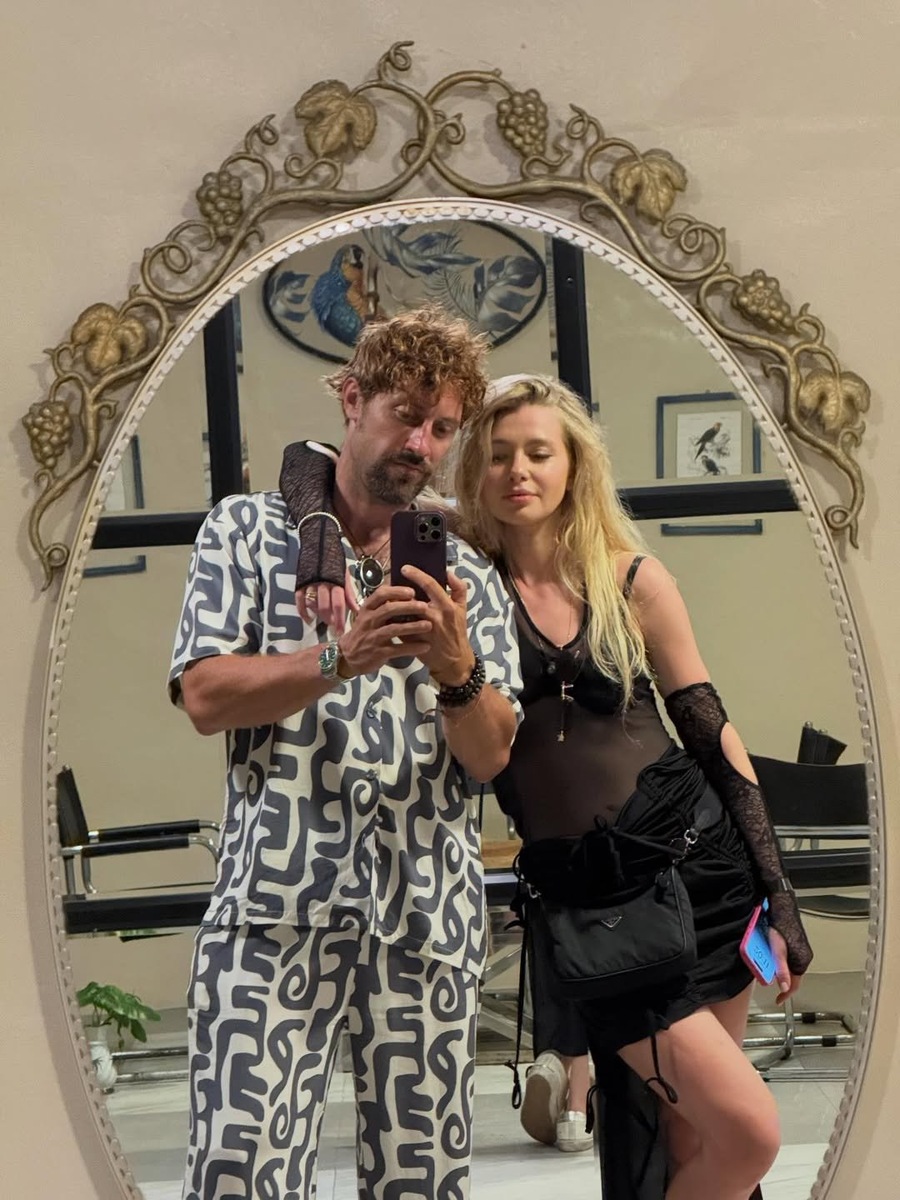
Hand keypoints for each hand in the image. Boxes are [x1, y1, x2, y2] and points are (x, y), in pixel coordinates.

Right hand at [296, 565, 359, 632]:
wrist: (319, 544)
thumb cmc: (335, 561)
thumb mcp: (345, 575)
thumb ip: (349, 593)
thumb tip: (356, 610)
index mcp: (336, 582)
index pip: (339, 604)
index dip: (340, 619)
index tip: (341, 631)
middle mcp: (323, 583)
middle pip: (324, 607)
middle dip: (329, 620)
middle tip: (333, 626)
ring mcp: (310, 583)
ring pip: (312, 604)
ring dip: (318, 615)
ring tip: (324, 619)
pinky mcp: (300, 583)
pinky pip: (299, 600)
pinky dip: (302, 611)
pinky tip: (308, 619)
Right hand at [336, 584, 432, 675]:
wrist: (348, 657)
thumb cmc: (363, 632)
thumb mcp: (368, 616)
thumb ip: (382, 605)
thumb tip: (403, 591)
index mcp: (367, 609)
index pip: (380, 595)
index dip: (396, 591)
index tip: (412, 591)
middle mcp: (369, 621)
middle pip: (388, 610)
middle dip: (408, 607)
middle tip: (424, 606)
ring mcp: (373, 637)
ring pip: (394, 629)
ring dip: (412, 627)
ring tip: (428, 625)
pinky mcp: (378, 653)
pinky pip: (398, 649)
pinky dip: (412, 647)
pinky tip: (425, 646)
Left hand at [400, 566, 473, 683]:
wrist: (453, 660)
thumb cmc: (457, 632)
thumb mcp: (463, 609)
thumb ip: (459, 588)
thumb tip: (448, 572)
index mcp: (446, 606)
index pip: (430, 584)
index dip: (416, 574)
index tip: (404, 568)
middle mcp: (434, 617)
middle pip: (411, 598)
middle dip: (398, 590)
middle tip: (391, 583)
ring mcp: (421, 630)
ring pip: (402, 612)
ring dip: (394, 603)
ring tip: (388, 597)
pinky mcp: (412, 641)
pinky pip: (398, 625)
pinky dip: (393, 618)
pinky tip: (389, 613)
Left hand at [768, 926, 802, 1003]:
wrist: (782, 906)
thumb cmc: (781, 925)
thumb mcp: (778, 951)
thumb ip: (782, 971)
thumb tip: (785, 988)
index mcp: (802, 961)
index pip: (795, 985)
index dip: (785, 994)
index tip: (778, 999)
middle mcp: (803, 956)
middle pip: (791, 975)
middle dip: (780, 979)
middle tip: (769, 981)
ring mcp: (800, 949)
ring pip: (788, 965)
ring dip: (778, 968)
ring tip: (766, 966)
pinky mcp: (795, 942)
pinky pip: (787, 956)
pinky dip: (779, 959)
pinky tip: (770, 953)